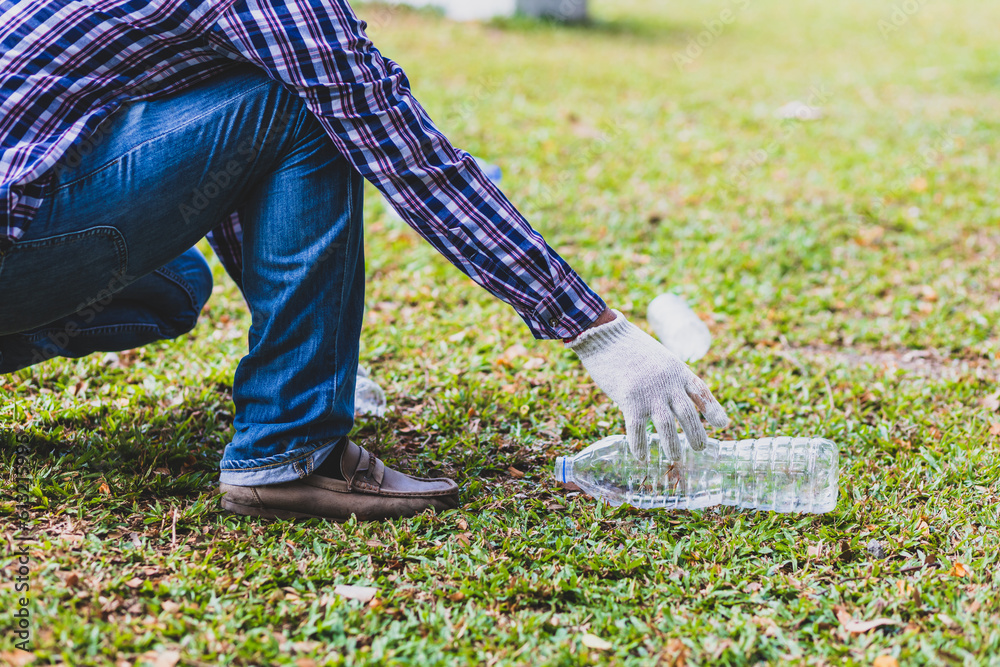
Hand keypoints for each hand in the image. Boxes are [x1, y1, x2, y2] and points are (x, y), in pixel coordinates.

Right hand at [566, 309, 728, 460]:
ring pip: (668, 426)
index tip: (722, 425)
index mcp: (678, 370)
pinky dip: (640, 447)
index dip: (713, 409)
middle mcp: (668, 384)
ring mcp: (650, 393)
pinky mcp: (630, 400)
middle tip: (700, 448)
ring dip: (672, 445)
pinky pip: (637, 430)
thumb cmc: (630, 346)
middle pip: (688, 414)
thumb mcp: (660, 357)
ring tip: (676, 457)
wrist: (606, 336)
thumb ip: (669, 377)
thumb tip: (673, 396)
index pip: (701, 392)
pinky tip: (642, 458)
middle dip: (696, 435)